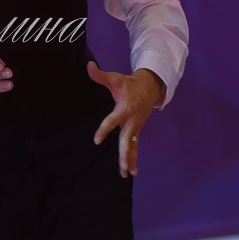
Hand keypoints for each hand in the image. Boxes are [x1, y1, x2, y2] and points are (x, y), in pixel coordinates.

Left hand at [87, 61, 164, 177]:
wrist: (151, 86)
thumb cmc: (129, 83)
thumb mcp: (115, 78)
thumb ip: (100, 75)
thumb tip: (88, 65)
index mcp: (124, 108)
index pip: (112, 120)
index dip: (105, 130)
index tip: (97, 141)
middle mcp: (131, 120)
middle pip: (127, 139)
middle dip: (125, 153)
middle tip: (122, 167)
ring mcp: (135, 126)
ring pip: (132, 145)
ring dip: (130, 159)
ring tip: (126, 174)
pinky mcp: (137, 130)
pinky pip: (134, 146)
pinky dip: (133, 158)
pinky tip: (132, 172)